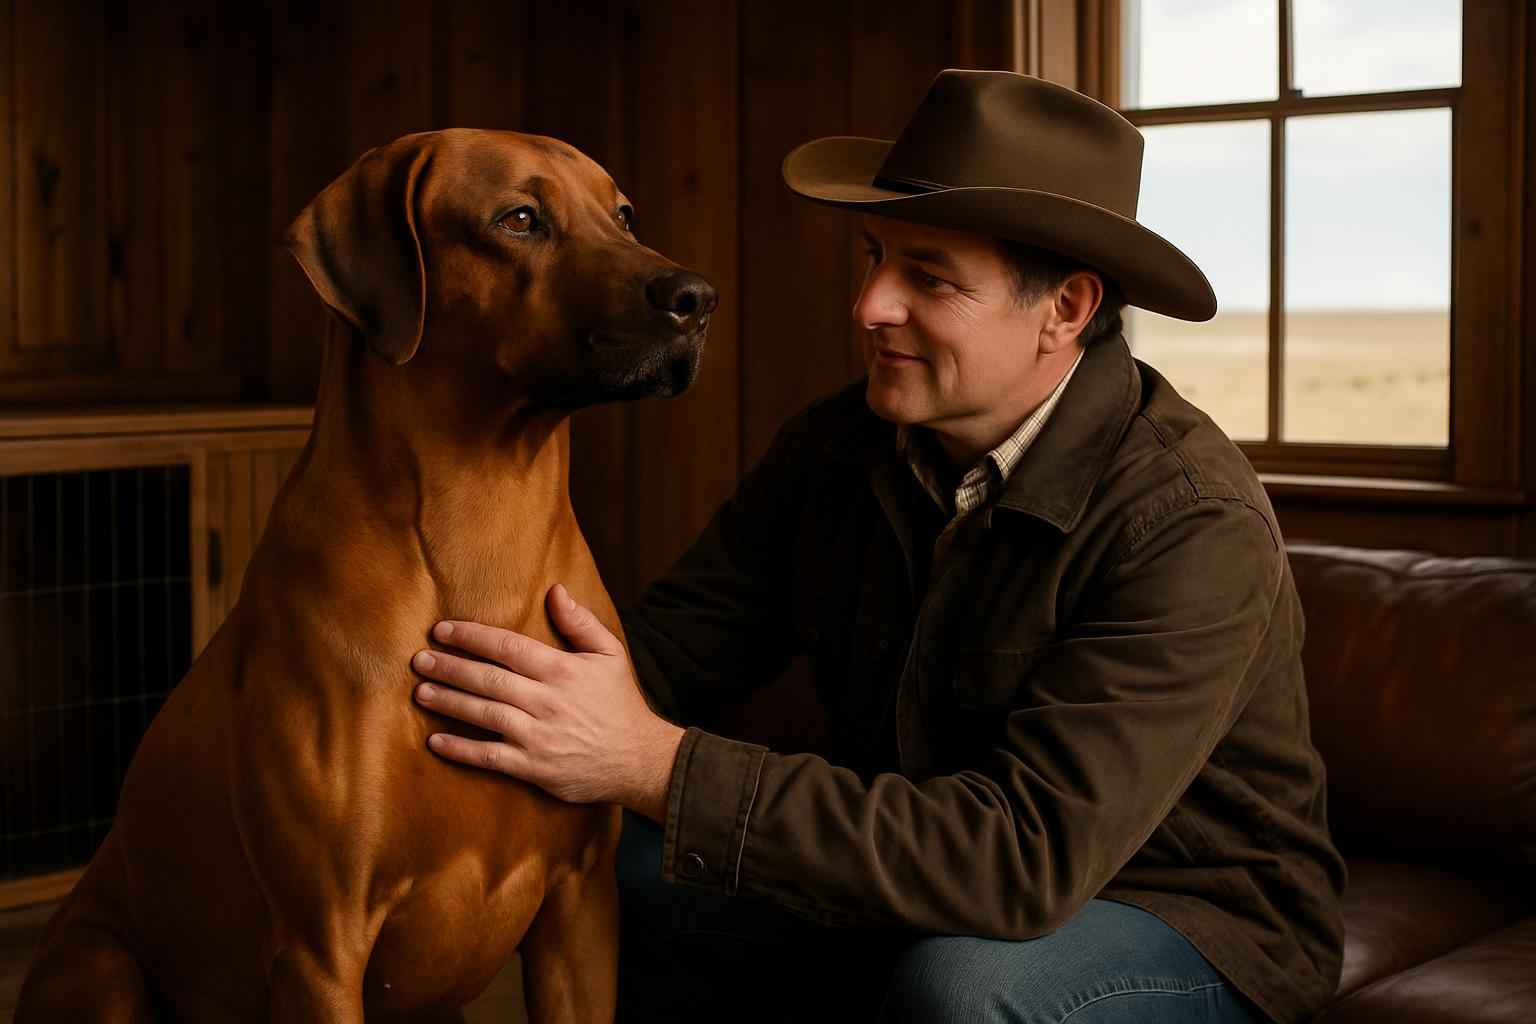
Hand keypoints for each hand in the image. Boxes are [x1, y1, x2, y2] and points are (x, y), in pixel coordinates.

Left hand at [411, 583, 683, 819]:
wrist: (639, 759)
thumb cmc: (621, 703)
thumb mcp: (611, 654)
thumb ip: (581, 622)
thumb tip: (556, 591)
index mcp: (562, 669)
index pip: (507, 647)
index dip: (471, 636)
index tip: (442, 630)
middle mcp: (546, 701)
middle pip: (487, 679)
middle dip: (450, 667)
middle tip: (419, 660)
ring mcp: (538, 736)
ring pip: (483, 715)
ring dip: (448, 702)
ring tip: (421, 691)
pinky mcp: (534, 767)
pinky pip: (489, 757)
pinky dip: (460, 750)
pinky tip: (435, 741)